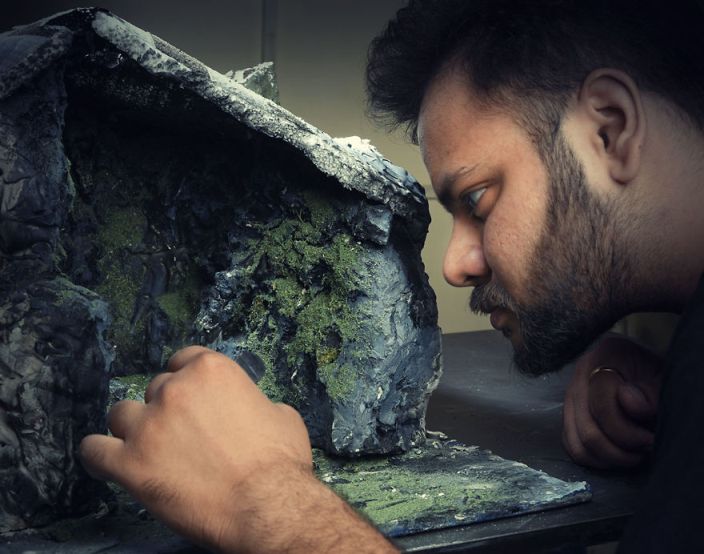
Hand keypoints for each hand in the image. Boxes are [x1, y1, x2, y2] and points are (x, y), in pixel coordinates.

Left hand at [79, 346, 314, 551]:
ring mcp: (148, 425)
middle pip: (155, 387)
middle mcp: (175, 389)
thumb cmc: (280, 463)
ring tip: (147, 448)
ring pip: (121, 414)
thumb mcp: (280, 414)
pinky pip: (94, 451)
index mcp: (211, 370)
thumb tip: (247, 409)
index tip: (190, 397)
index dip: (186, 379)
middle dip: (167, 408)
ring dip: (133, 428)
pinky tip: (107, 460)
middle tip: (182, 434)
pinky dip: (98, 454)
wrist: (267, 506)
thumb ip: (252, 401)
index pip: (183, 359)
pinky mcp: (129, 464)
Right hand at [562, 336, 662, 468]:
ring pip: (578, 444)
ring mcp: (570, 396)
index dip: (629, 431)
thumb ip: (650, 392)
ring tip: (634, 455)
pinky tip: (619, 455)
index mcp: (603, 357)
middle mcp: (580, 376)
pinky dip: (596, 459)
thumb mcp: (662, 377)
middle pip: (588, 430)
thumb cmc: (656, 373)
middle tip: (645, 450)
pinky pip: (573, 447)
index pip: (602, 404)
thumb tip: (632, 406)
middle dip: (620, 450)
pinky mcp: (569, 415)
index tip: (651, 438)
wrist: (646, 367)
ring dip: (609, 458)